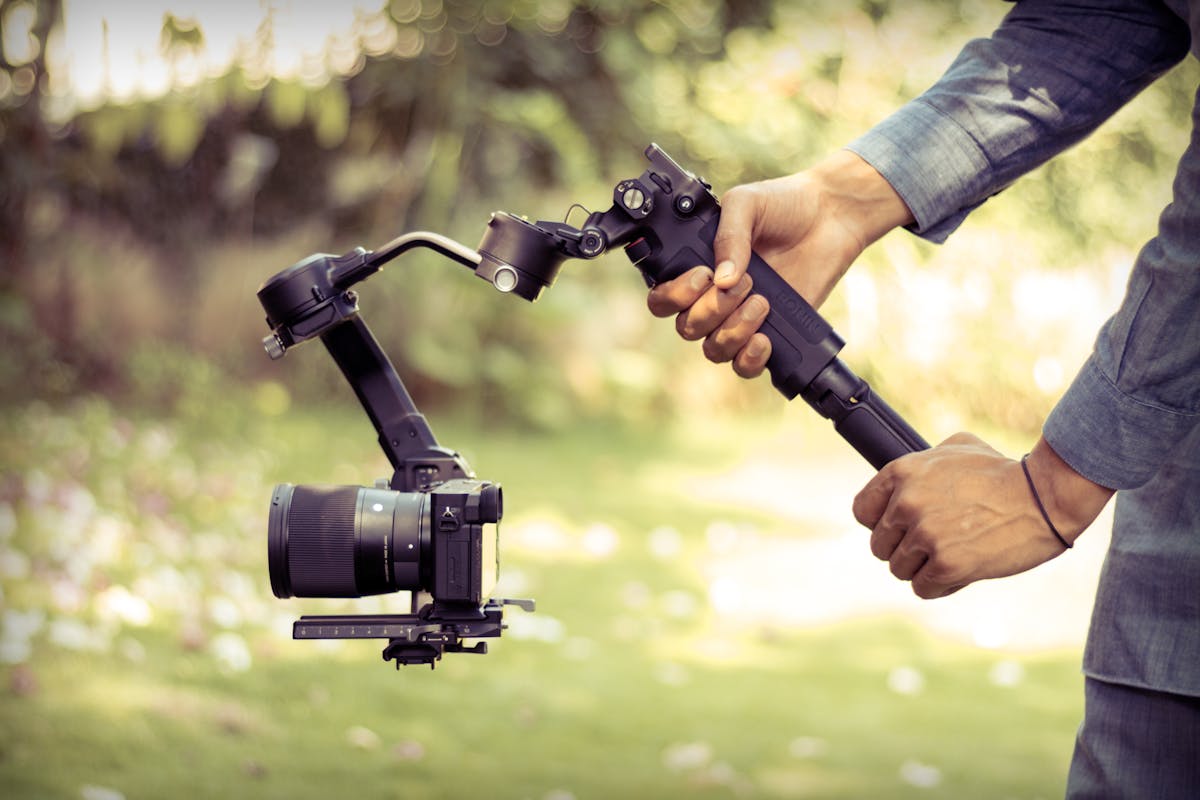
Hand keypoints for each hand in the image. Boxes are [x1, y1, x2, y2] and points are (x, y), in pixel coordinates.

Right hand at [646, 150, 912, 377]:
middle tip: (746, 281)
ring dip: (733, 331)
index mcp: (696, 268)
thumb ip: (728, 235)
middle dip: (712, 309)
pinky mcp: (769, 334)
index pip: (663, 299)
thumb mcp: (747, 203)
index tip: (704, 275)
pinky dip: (748, 359)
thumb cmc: (783, 205)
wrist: (830, 216)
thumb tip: (722, 280)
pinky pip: (744, 366)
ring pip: (714, 349)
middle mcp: (712, 298)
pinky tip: (763, 339)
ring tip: (762, 302)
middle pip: (687, 328)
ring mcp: (739, 318)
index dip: (675, 296)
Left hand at [852, 433, 1114, 598]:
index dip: (879, 523)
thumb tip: (905, 478)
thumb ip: (923, 462)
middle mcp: (906, 503)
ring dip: (922, 569)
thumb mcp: (957, 448)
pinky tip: (962, 571)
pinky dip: (940, 585)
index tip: (897, 528)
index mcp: (902, 473)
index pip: (862, 511)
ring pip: (899, 570)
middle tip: (934, 543)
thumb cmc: (1003, 471)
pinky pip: (922, 589)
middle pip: (879, 546)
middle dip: (903, 549)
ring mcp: (925, 535)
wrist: (1045, 497)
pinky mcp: (947, 565)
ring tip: (952, 554)